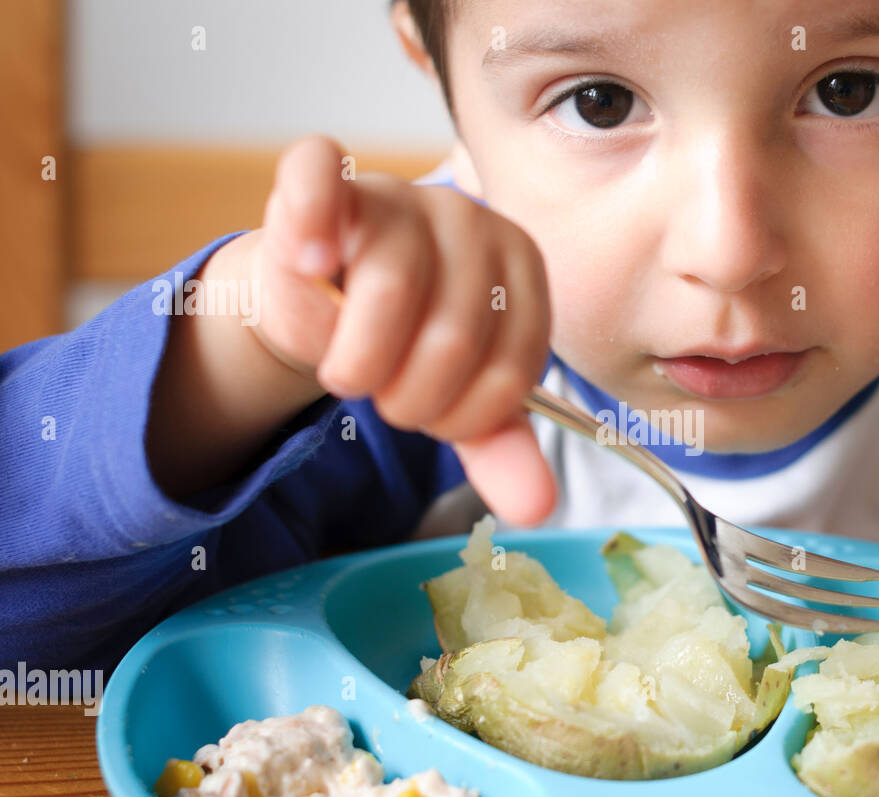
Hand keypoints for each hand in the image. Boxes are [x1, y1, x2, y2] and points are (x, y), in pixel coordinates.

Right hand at [253, 136, 555, 525]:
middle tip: (385, 397)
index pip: (513, 367)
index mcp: (522, 268)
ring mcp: (399, 196)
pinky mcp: (325, 181)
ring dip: (355, 361)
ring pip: (388, 288)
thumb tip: (536, 507)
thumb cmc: (402, 340)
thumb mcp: (457, 396)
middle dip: (409, 398)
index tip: (436, 420)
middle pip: (452, 337)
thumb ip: (498, 447)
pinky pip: (319, 177)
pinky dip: (312, 224)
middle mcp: (471, 220)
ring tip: (345, 369)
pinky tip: (313, 263)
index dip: (465, 417)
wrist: (325, 294)